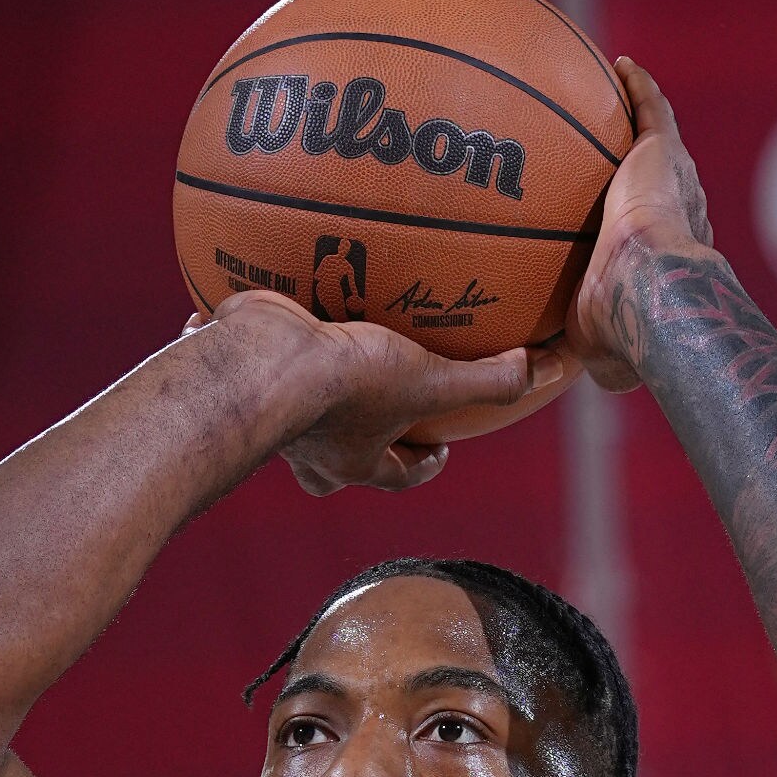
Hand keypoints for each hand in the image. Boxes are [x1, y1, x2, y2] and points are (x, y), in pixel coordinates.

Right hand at [187, 291, 557, 495]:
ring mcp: (269, 412)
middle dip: (357, 435)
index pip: (398, 475)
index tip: (441, 449)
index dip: (423, 464)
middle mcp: (308, 447)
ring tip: (317, 350)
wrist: (258, 364)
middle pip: (340, 452)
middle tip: (374, 405)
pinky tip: (254, 302)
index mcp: (353, 461)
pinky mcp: (238, 371)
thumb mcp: (430, 383)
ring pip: (291, 409)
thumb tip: (538, 371)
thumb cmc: (345, 384)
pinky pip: (244, 356)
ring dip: (304, 387)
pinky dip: (249, 336)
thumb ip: (486, 382)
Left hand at [566, 59, 712, 392]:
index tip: (617, 225)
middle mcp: (678, 217)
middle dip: (642, 171)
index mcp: (663, 262)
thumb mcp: (588, 348)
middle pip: (661, 186)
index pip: (652, 239)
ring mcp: (674, 181)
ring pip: (658, 143)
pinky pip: (650, 109)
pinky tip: (618, 67)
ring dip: (641, 119)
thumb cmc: (621, 329)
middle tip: (618, 160)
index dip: (638, 229)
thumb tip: (537, 375)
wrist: (649, 291)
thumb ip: (567, 352)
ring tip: (616, 95)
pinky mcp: (663, 151)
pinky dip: (637, 88)